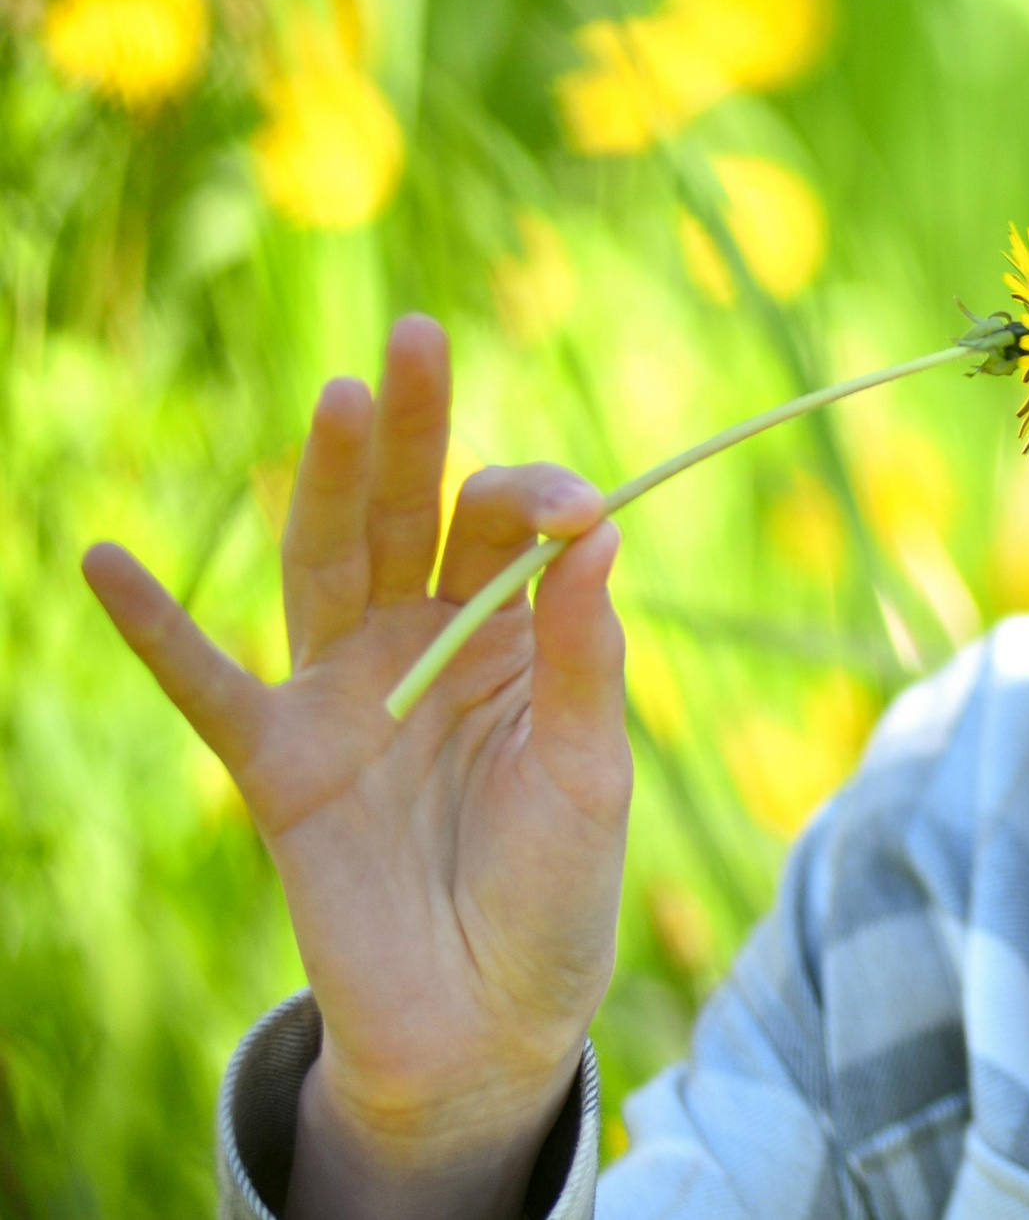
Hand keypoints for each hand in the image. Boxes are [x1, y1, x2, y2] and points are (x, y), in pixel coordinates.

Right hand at [82, 314, 629, 1217]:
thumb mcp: (589, 772)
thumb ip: (583, 659)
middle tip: (420, 334)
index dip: (540, 504)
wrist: (489, 1016)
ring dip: (329, 482)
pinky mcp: (277, 763)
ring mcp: (345, 694)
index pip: (514, 532)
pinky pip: (204, 685)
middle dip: (418, 427)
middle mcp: (423, 644)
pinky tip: (105, 558)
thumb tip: (599, 533)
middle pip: (413, 511)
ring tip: (343, 398)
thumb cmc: (558, 889)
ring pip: (327, 562)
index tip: (576, 513)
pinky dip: (154, 627)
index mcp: (513, 638)